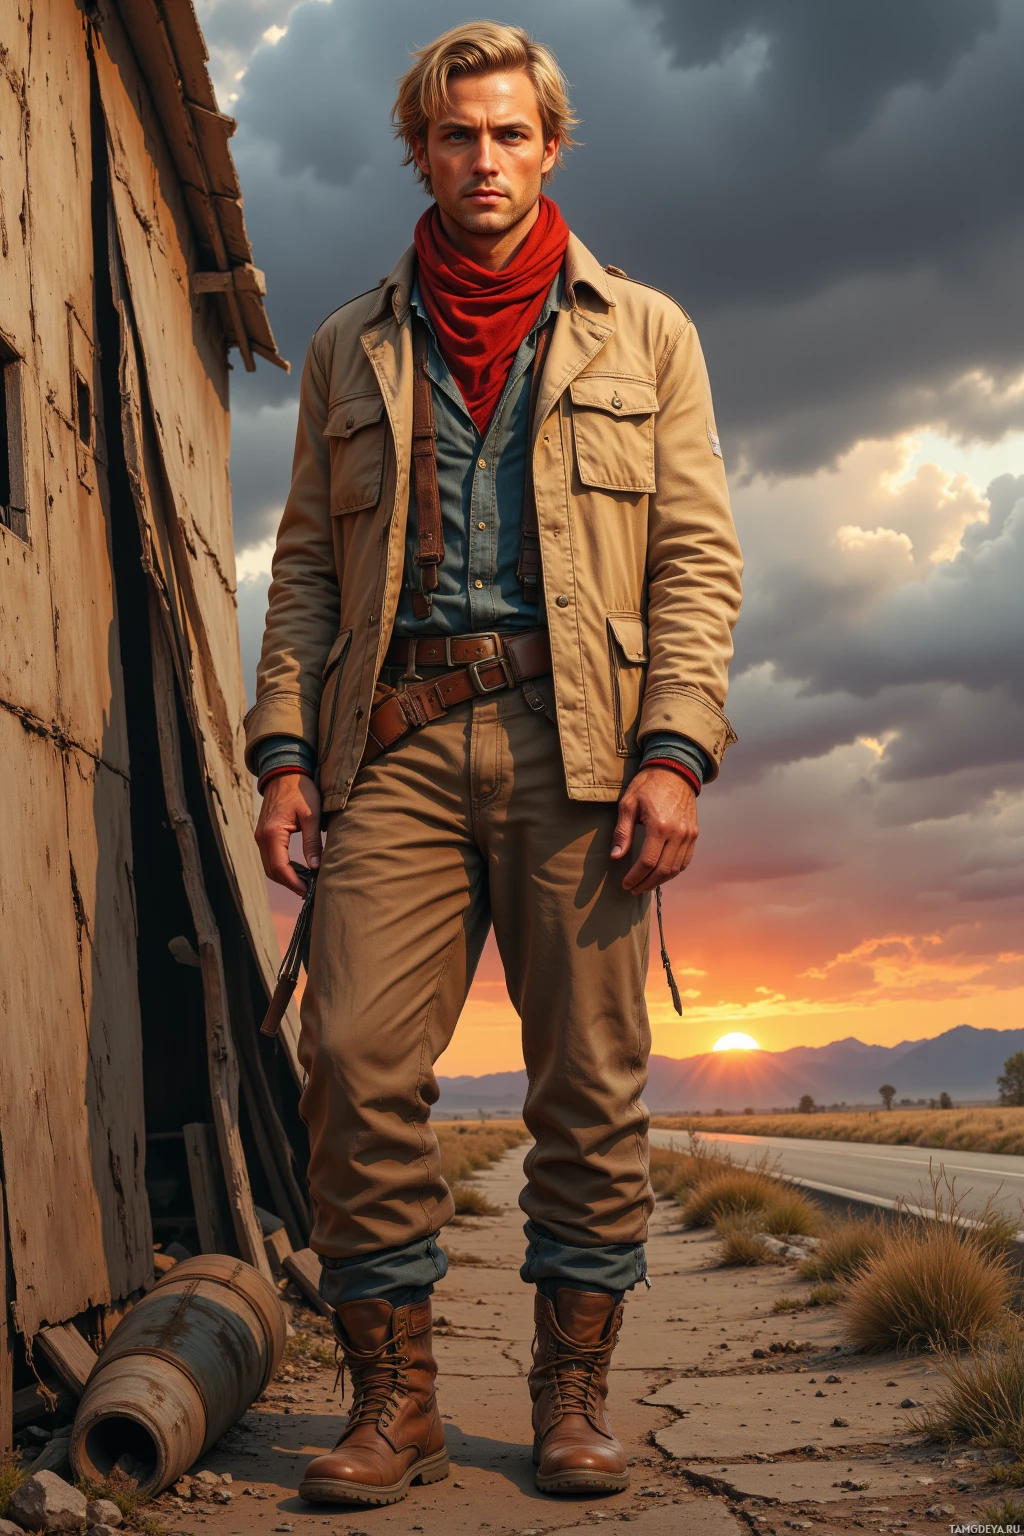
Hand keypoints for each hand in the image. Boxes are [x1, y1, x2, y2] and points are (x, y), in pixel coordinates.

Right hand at [255, 773, 321, 895]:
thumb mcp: (312, 816)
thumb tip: (315, 867)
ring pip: (270, 866)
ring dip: (286, 877)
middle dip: (290, 884)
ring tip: (305, 883)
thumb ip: (313, 842)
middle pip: (272, 871)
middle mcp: (262, 837)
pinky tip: (298, 870)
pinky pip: (270, 857)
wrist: (285, 773)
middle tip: (309, 891)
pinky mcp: (263, 834)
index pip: (280, 868)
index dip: (294, 883)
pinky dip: (282, 867)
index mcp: (272, 833)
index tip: (308, 891)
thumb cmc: (301, 791)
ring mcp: (260, 836)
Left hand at [610, 766, 697, 893]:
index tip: (625, 884)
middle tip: (633, 889)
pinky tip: (660, 874)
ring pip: (675, 869)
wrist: (675, 771)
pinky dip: (673, 871)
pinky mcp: (694, 834)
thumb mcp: (628, 804)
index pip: (648, 862)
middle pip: (662, 870)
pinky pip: (685, 860)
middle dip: (646, 884)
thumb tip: (616, 856)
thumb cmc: (648, 786)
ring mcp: (688, 835)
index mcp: (660, 826)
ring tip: (644, 885)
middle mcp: (678, 833)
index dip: (635, 877)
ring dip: (659, 881)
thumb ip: (622, 832)